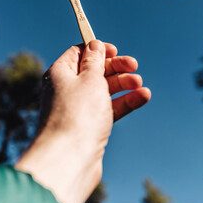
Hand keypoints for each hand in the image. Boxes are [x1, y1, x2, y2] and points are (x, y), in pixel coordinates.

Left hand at [15, 40, 150, 202]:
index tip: (116, 51)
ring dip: (123, 84)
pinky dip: (124, 102)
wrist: (69, 157)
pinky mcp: (88, 126)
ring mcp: (77, 109)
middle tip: (134, 66)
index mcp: (59, 73)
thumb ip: (94, 61)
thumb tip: (94, 45)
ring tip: (139, 84)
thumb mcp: (90, 80)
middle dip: (115, 67)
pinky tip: (142, 96)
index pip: (77, 53)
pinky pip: (108, 109)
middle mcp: (65, 89)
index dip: (97, 50)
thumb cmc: (77, 114)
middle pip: (92, 71)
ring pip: (103, 91)